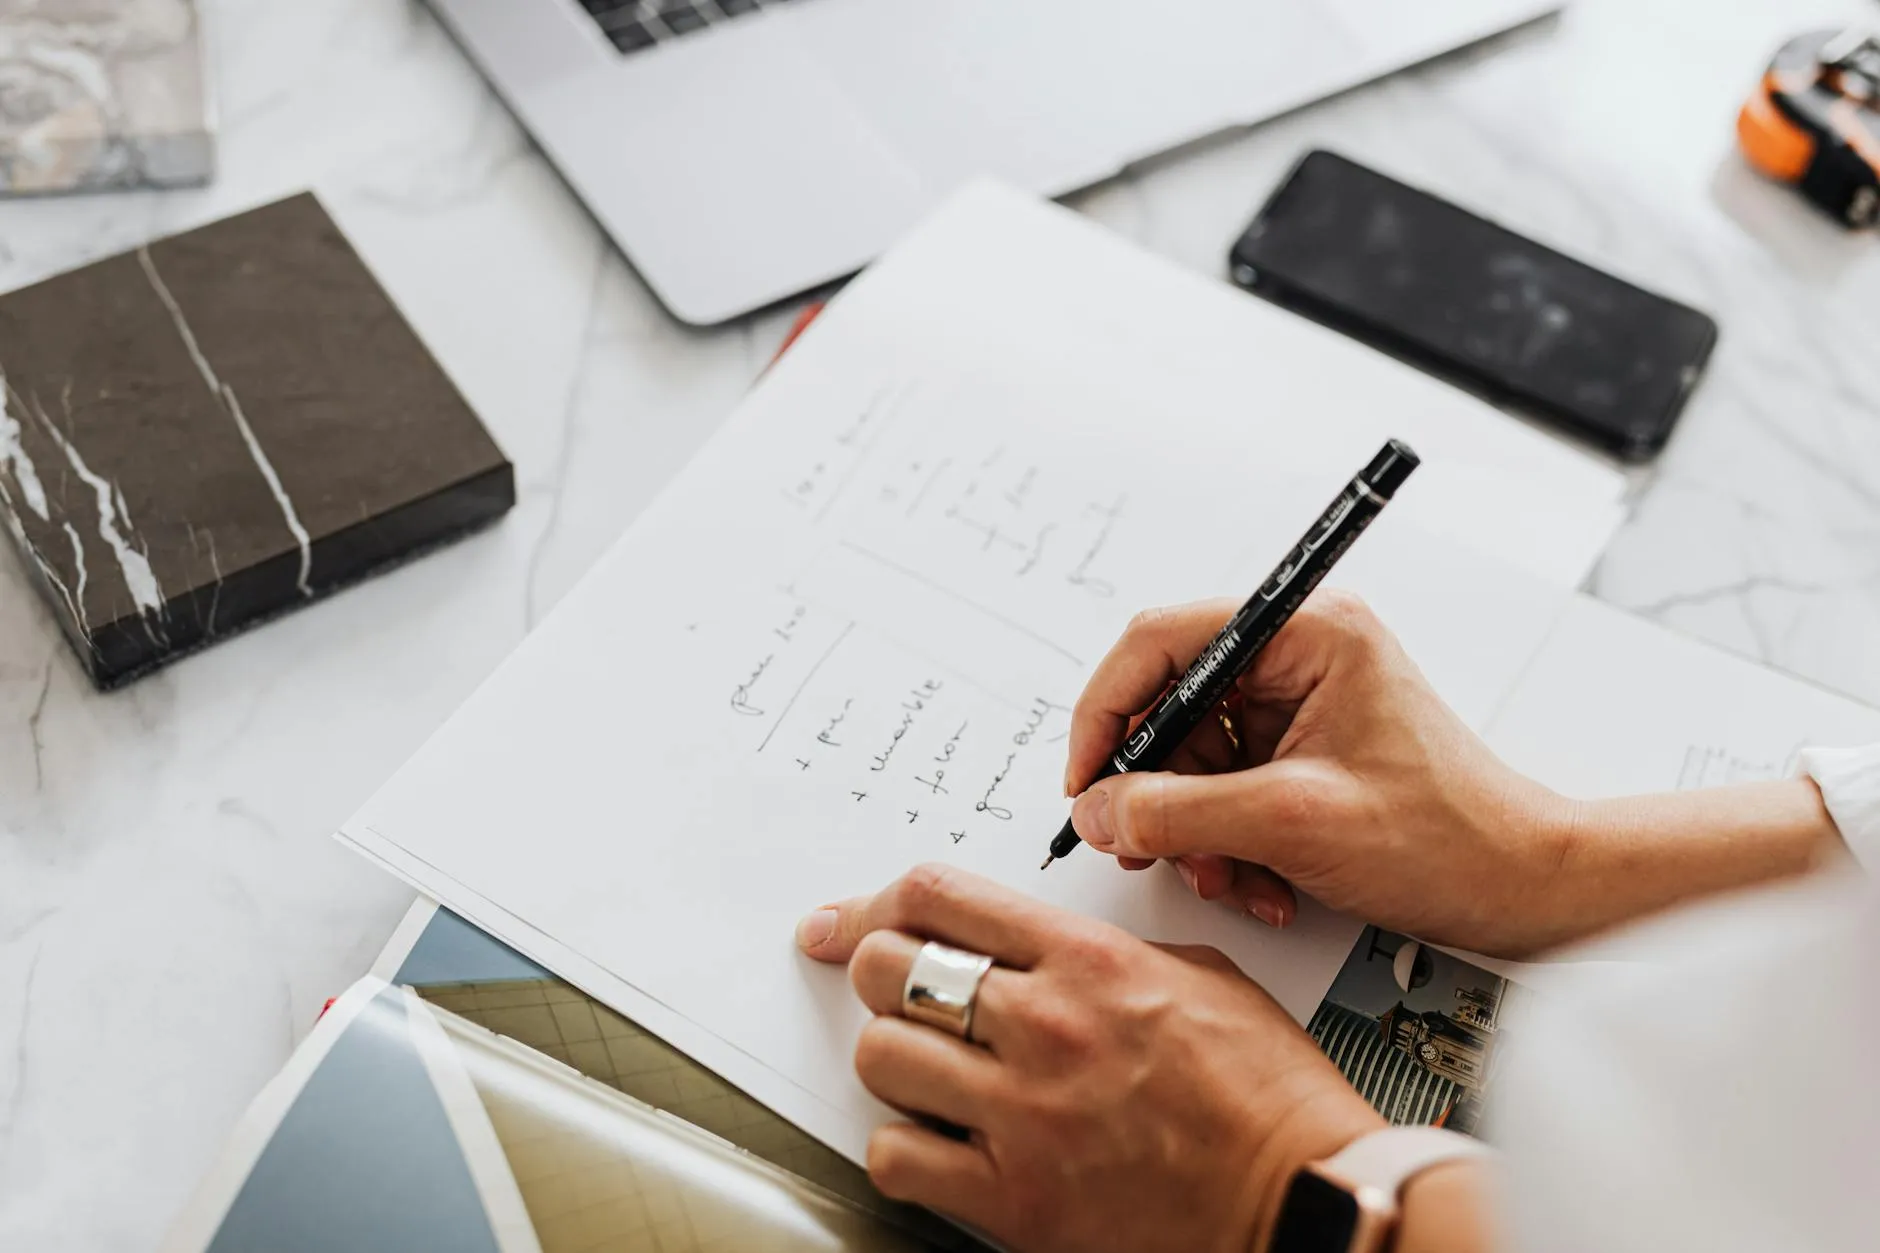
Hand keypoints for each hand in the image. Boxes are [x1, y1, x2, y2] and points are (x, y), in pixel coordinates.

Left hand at [795, 865, 1383, 1252]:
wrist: (1307, 1203)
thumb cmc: (1270, 1097)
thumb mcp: (1201, 977)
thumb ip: (1101, 953)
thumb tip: (1027, 946)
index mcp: (1091, 962)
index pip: (939, 896)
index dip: (876, 903)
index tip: (843, 921)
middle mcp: (1048, 1028)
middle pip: (888, 967)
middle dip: (877, 974)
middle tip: (893, 996)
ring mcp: (1026, 1115)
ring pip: (882, 1058)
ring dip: (893, 1062)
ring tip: (928, 1073)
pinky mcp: (1016, 1201)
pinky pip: (899, 1158)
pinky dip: (903, 1150)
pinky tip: (939, 1143)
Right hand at [1065, 590, 1842, 956]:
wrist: (1522, 889)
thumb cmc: (1446, 838)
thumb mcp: (1293, 821)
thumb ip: (1179, 811)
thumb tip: (1099, 808)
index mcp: (1306, 631)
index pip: (1161, 642)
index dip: (1107, 712)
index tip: (1086, 780)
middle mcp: (1298, 655)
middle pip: (1171, 706)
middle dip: (1155, 789)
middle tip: (1143, 845)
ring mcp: (1299, 704)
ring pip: (1191, 759)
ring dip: (1193, 829)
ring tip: (1228, 877)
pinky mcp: (1301, 752)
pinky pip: (1223, 790)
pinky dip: (1225, 842)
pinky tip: (1261, 881)